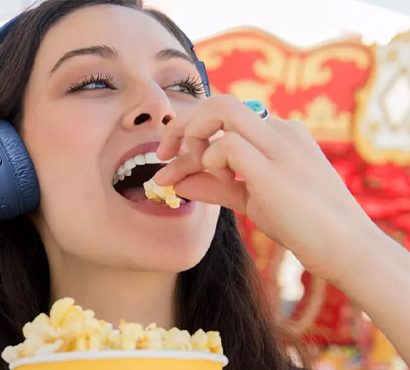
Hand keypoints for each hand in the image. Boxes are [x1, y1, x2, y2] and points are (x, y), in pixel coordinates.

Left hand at [153, 95, 377, 283]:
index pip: (223, 114)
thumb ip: (214, 186)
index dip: (191, 128)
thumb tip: (175, 182)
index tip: (170, 156)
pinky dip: (209, 160)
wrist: (347, 248)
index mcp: (278, 133)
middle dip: (182, 123)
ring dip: (192, 136)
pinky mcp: (275, 170)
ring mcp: (280, 146)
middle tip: (162, 154)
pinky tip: (218, 182)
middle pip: (219, 102)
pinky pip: (227, 145)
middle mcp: (280, 130)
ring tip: (188, 168)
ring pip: (222, 111)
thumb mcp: (250, 199)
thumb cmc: (302, 223)